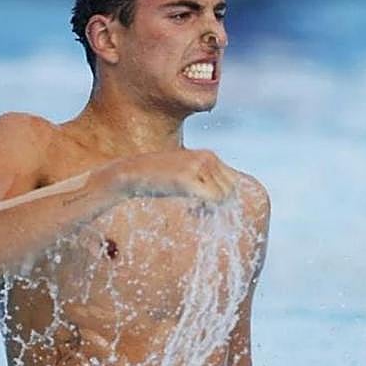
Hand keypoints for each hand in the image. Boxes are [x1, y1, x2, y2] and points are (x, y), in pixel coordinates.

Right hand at [116, 148, 237, 203]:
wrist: (131, 173)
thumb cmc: (158, 179)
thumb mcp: (186, 173)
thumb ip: (205, 180)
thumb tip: (227, 199)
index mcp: (208, 155)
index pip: (233, 180)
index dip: (223, 197)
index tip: (205, 204)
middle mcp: (207, 157)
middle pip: (232, 188)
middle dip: (219, 204)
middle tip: (197, 210)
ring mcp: (198, 166)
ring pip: (225, 195)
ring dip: (211, 208)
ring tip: (192, 210)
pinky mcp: (187, 177)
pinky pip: (214, 199)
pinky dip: (205, 210)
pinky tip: (189, 210)